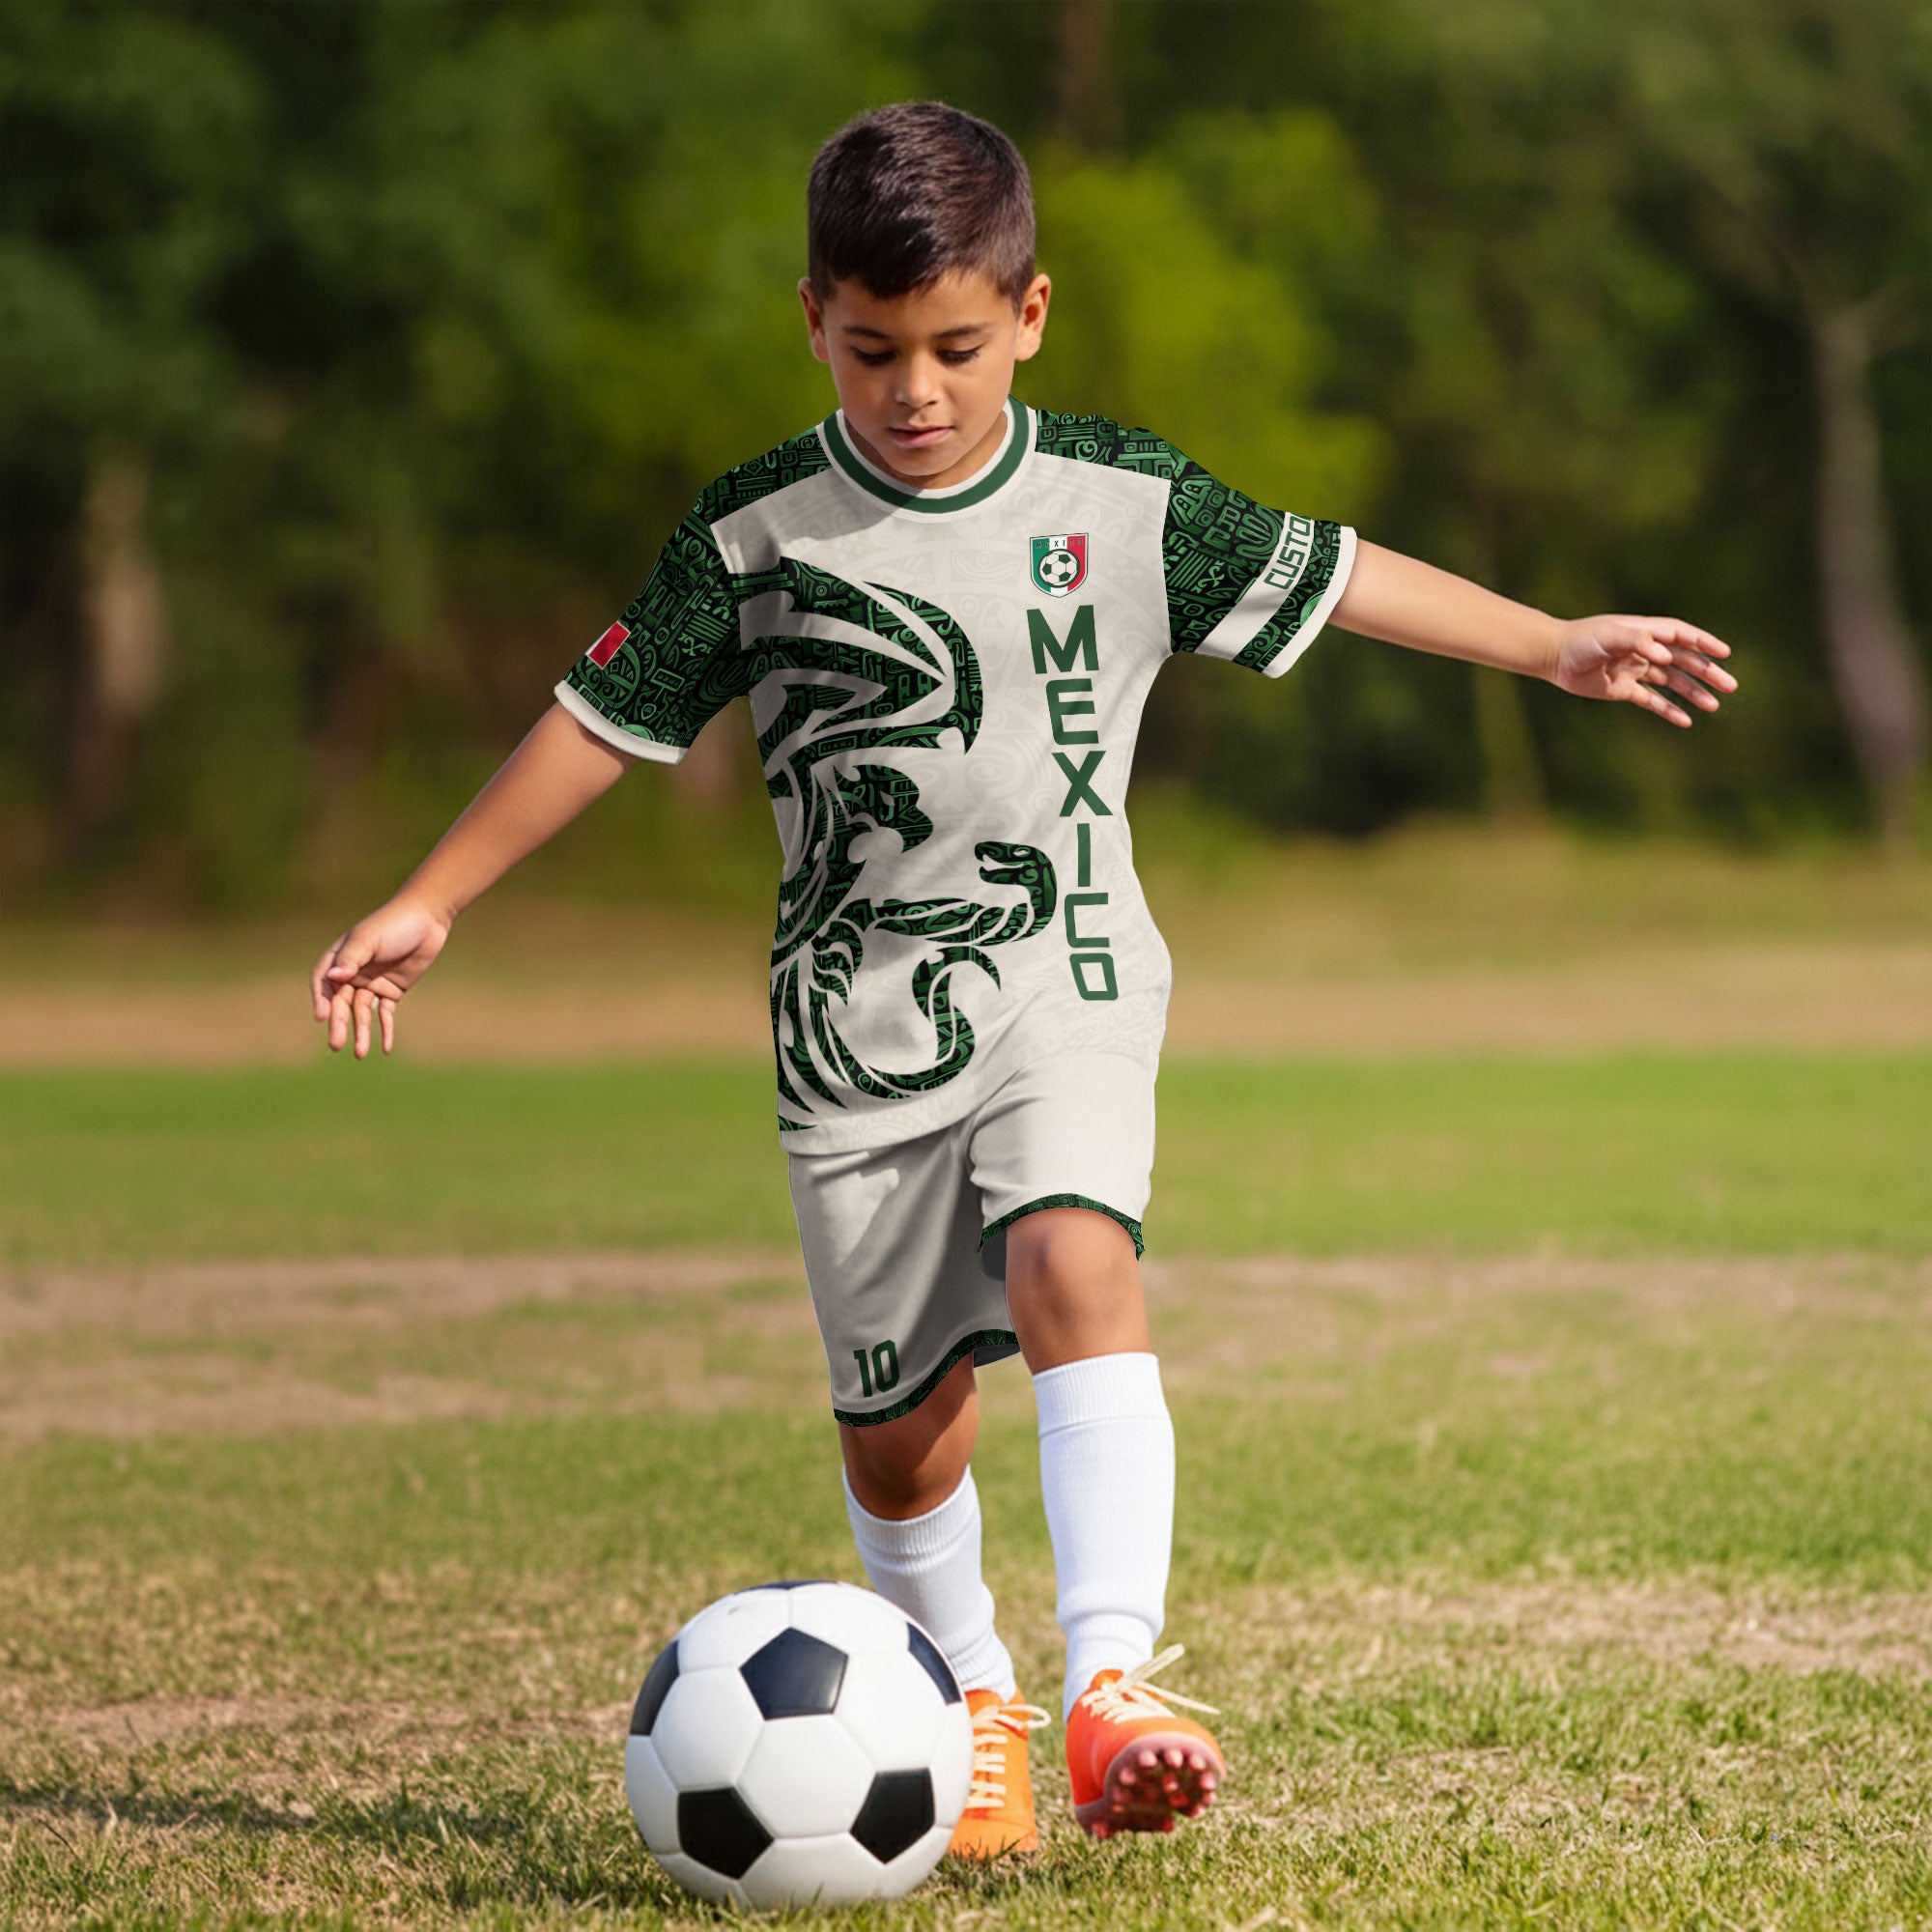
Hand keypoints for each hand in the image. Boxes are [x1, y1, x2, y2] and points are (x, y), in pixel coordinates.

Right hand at [309, 895, 451, 1058]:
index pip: (322, 982)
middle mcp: (353, 973)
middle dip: (339, 1023)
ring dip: (362, 1032)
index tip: (322, 1016)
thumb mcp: (370, 939)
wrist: (428, 919)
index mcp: (341, 957)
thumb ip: (352, 958)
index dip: (320, 999)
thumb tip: (333, 977)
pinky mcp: (392, 990)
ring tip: (360, 1054)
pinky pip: (385, 1014)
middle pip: (341, 1002)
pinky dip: (385, 1030)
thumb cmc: (394, 924)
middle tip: (336, 1045)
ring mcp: (372, 983)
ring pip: (363, 1012)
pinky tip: (386, 1047)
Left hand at [1551, 615, 1736, 726]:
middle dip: (1707, 673)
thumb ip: (1637, 641)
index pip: (1682, 636)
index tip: (1724, 653)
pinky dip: (1668, 710)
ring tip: (1713, 706)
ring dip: (1693, 693)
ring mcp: (1636, 670)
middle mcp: (1645, 650)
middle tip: (1730, 686)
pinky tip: (1685, 721)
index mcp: (1645, 632)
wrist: (1554, 657)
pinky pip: (1652, 701)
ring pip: (1672, 683)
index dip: (1704, 643)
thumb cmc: (1582, 640)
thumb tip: (1667, 656)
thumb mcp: (1609, 635)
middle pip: (1684, 661)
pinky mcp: (1624, 689)